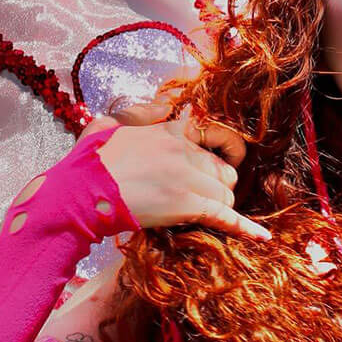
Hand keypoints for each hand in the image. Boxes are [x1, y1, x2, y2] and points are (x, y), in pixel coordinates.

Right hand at [79, 103, 269, 239]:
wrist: (79, 192)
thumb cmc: (89, 161)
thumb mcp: (110, 124)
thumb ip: (140, 113)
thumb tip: (164, 105)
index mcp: (171, 130)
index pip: (216, 134)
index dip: (229, 148)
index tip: (231, 157)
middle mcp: (185, 151)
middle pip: (226, 171)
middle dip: (219, 185)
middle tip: (200, 195)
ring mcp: (188, 179)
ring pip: (226, 194)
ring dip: (218, 205)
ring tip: (197, 212)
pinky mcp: (187, 206)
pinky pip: (225, 216)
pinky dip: (245, 228)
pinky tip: (262, 237)